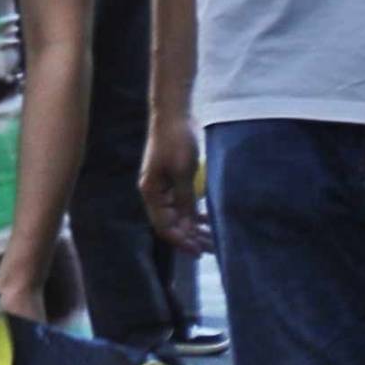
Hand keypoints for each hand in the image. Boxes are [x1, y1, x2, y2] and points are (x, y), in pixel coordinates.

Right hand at [138, 121, 208, 256]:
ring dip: (193, 227)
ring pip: (178, 215)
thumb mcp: (183, 172)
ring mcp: (163, 186)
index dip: (181, 241)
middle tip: (211, 249)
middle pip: (171, 223)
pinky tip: (207, 219)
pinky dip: (194, 212)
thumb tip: (189, 226)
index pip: (164, 226)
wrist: (173, 113)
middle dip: (190, 237)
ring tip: (212, 238)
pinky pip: (183, 202)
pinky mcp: (172, 178)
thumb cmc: (176, 140)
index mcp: (151, 192)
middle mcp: (154, 192)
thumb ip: (186, 200)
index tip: (198, 251)